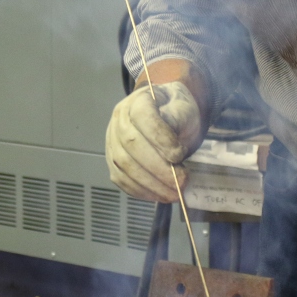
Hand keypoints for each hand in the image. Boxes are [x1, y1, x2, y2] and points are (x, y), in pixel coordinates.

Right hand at [105, 81, 202, 201]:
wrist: (166, 114)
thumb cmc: (175, 112)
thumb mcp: (184, 108)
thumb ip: (179, 119)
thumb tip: (172, 150)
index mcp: (137, 101)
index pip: (143, 117)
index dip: (160, 138)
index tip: (179, 154)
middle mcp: (119, 120)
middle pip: (131, 145)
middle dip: (158, 168)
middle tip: (181, 182)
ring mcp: (112, 141)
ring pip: (124, 165)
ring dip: (150, 184)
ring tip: (174, 193)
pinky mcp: (113, 161)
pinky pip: (121, 179)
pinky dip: (140, 191)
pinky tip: (159, 195)